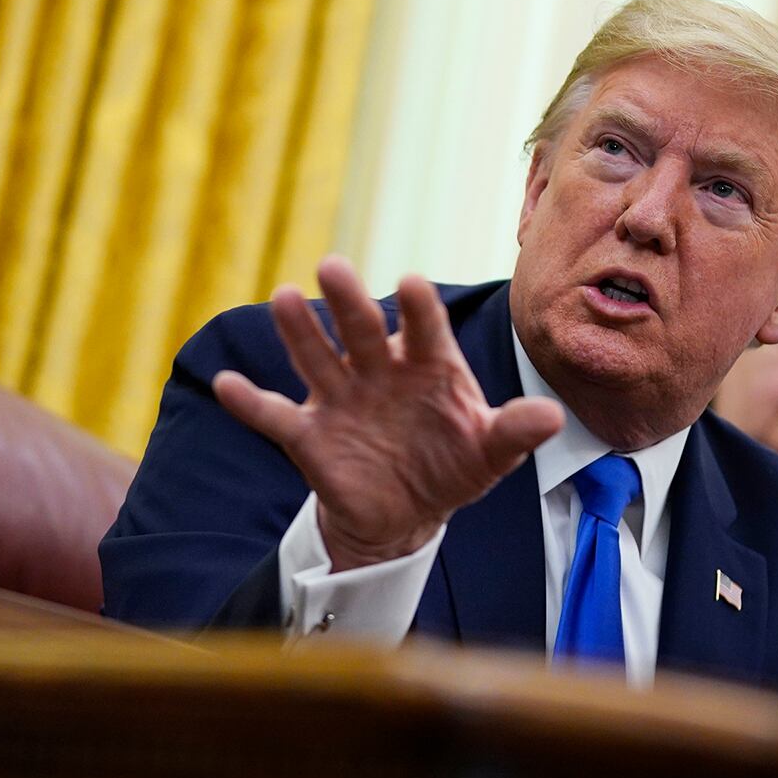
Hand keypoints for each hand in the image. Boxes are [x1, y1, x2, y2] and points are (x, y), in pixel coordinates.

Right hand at [214, 256, 563, 570]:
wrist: (406, 510)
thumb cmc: (452, 464)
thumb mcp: (488, 452)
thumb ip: (513, 431)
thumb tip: (552, 415)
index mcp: (428, 365)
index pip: (424, 329)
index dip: (417, 309)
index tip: (408, 284)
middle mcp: (380, 370)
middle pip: (362, 331)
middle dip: (349, 301)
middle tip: (334, 266)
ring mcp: (341, 397)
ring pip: (316, 357)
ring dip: (299, 330)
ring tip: (283, 297)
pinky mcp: (310, 433)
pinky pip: (275, 415)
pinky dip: (249, 402)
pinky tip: (225, 385)